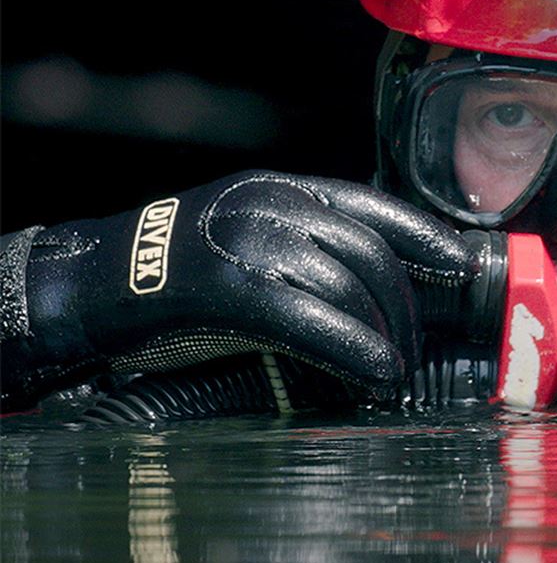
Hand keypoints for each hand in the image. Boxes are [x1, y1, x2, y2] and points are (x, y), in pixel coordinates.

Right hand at [1, 171, 477, 411]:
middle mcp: (275, 206)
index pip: (372, 205)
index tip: (458, 262)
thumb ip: (304, 246)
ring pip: (347, 286)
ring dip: (384, 336)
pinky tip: (375, 373)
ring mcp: (253, 242)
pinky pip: (312, 318)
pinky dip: (353, 348)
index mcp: (283, 189)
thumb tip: (366, 286)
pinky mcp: (232, 287)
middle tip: (414, 350)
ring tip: (396, 373)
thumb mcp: (248, 235)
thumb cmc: (177, 270)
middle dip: (403, 308)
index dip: (423, 235)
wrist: (92, 281)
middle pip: (370, 253)